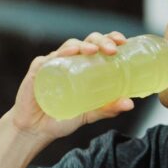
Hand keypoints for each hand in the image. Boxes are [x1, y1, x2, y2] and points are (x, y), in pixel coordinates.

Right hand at [10, 31, 133, 140]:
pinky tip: (68, 54)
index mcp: (85, 65)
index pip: (99, 45)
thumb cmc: (64, 116)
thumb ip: (108, 108)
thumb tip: (130, 104)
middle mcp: (70, 60)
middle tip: (111, 50)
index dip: (111, 38)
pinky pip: (47, 59)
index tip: (122, 41)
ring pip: (69, 46)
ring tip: (92, 50)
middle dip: (101, 41)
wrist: (37, 129)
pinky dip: (59, 54)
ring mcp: (53, 63)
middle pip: (87, 41)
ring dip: (82, 45)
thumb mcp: (90, 113)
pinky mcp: (37, 71)